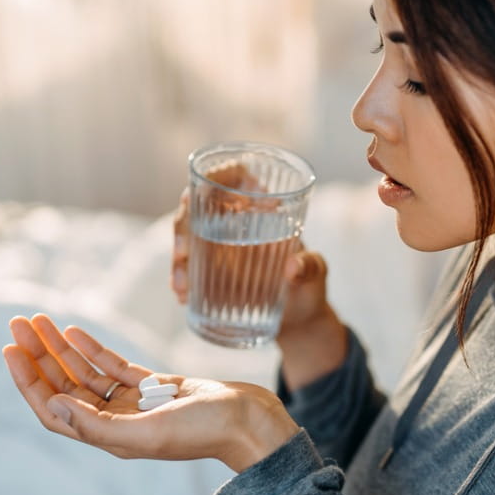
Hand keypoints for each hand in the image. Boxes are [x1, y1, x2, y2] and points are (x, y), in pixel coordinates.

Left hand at [2, 314, 298, 471]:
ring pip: (86, 372)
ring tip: (39, 319)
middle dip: (39, 355)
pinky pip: (114, 366)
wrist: (250, 421)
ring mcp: (135, 403)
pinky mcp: (156, 387)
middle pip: (65, 386)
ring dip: (61, 347)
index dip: (29, 381)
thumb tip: (52, 406)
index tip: (10, 350)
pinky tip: (75, 330)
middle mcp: (116, 421)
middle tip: (17, 323)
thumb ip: (99, 425)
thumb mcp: (149, 432)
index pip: (54, 409)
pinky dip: (93, 348)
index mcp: (110, 437)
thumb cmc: (206, 431)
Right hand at [171, 166, 346, 386]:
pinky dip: (181, 279)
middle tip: (184, 253)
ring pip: (187, 237)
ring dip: (178, 258)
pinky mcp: (211, 272)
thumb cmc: (311, 287)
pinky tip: (183, 295)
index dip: (217, 174)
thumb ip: (311, 267)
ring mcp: (219, 246)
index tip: (203, 189)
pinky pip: (187, 268)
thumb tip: (293, 267)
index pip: (235, 175)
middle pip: (199, 206)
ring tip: (182, 286)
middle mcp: (236, 221)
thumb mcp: (317, 273)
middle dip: (184, 225)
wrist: (300, 320)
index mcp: (263, 208)